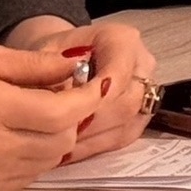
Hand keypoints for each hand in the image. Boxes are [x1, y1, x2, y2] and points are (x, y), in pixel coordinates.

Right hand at [0, 43, 97, 190]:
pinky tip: (20, 136)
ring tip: (40, 114)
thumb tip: (76, 66)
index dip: (87, 98)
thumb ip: (33, 64)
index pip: (60, 112)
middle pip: (61, 140)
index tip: (97, 82)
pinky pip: (29, 175)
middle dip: (73, 117)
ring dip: (56, 137)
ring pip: (49, 160)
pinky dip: (36, 156)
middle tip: (63, 95)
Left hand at [8, 16, 155, 162]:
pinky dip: (96, 147)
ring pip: (128, 125)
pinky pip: (124, 137)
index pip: (119, 73)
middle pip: (128, 103)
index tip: (67, 112)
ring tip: (59, 146)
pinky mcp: (139, 116)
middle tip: (58, 135)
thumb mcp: (44, 53)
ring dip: (92, 139)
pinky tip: (70, 150)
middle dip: (92, 123)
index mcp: (122, 40)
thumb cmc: (53, 53)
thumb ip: (52, 71)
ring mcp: (146, 91)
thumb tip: (59, 96)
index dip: (96, 97)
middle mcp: (142, 64)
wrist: (62, 58)